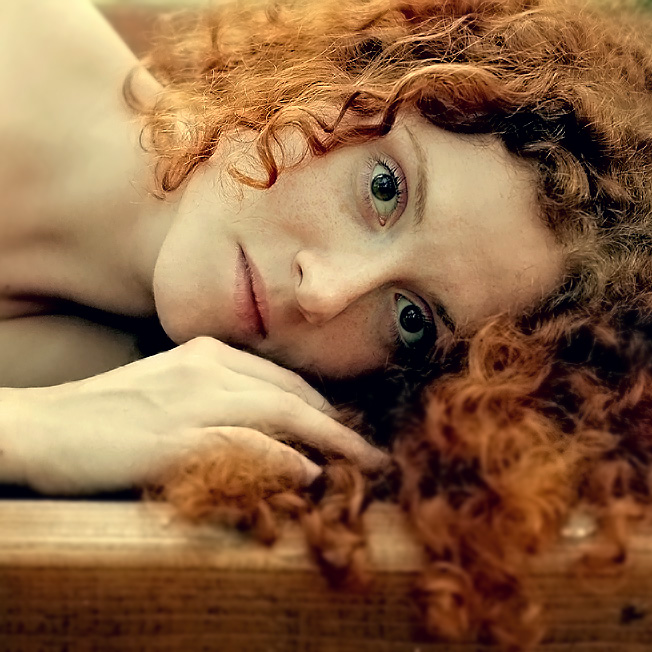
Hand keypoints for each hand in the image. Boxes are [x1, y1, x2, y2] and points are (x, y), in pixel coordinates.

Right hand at [8, 337, 386, 493]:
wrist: (43, 427)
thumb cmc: (107, 411)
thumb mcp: (170, 387)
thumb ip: (217, 396)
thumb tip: (266, 426)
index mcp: (206, 352)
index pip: (282, 378)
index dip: (323, 404)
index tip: (348, 427)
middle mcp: (206, 369)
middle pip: (291, 393)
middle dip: (340, 423)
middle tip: (373, 450)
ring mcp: (190, 402)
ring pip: (277, 413)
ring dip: (329, 439)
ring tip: (363, 463)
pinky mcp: (171, 440)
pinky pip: (240, 444)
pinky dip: (279, 456)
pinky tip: (308, 471)